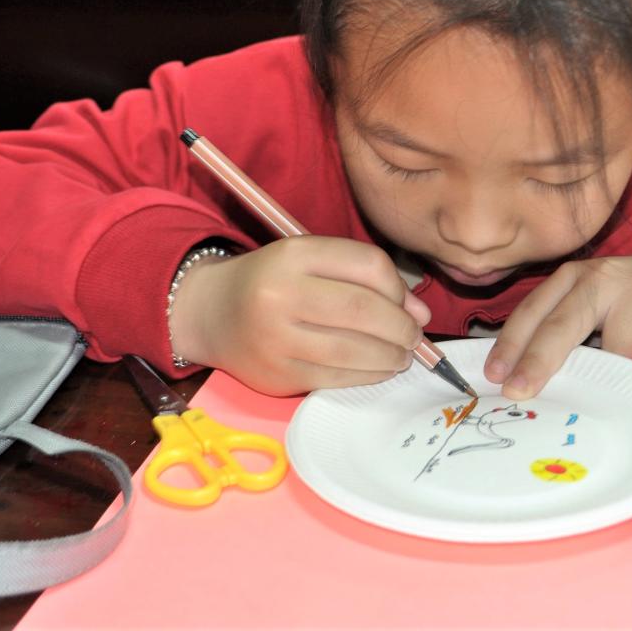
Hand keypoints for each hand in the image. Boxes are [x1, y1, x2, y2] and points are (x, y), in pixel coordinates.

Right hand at [168, 236, 430, 395]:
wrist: (210, 314)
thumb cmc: (273, 282)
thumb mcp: (311, 261)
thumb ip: (365, 277)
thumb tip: (420, 314)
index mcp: (294, 253)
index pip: (368, 265)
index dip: (399, 288)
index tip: (408, 303)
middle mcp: (281, 293)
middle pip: (363, 310)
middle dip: (401, 327)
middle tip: (414, 335)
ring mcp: (276, 337)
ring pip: (353, 349)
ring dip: (391, 356)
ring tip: (402, 355)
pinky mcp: (277, 374)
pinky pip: (337, 378)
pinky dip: (369, 374)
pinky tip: (379, 368)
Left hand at [484, 256, 631, 398]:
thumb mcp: (598, 304)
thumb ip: (566, 327)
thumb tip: (524, 376)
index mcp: (576, 276)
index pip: (534, 310)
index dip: (511, 343)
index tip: (495, 375)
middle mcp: (603, 277)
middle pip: (562, 325)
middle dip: (537, 362)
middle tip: (518, 392)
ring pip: (616, 352)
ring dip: (622, 368)